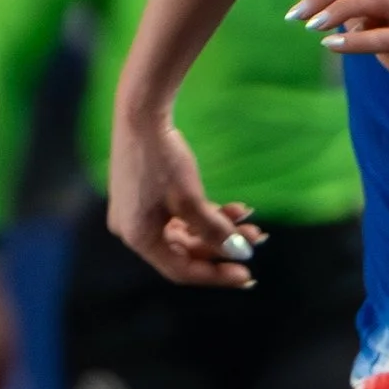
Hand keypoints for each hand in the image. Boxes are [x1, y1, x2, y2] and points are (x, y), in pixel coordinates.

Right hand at [107, 111, 258, 288]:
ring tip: (252, 224)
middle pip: (185, 252)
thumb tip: (240, 254)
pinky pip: (181, 217)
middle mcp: (134, 230)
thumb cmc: (162, 158)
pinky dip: (206, 215)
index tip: (247, 275)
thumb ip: (215, 231)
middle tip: (255, 243)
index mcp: (137, 237)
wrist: (141, 113)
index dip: (215, 275)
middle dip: (222, 247)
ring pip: (187, 234)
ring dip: (218, 230)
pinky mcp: (147, 197)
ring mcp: (139, 213)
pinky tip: (236, 209)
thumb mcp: (191, 199)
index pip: (181, 270)